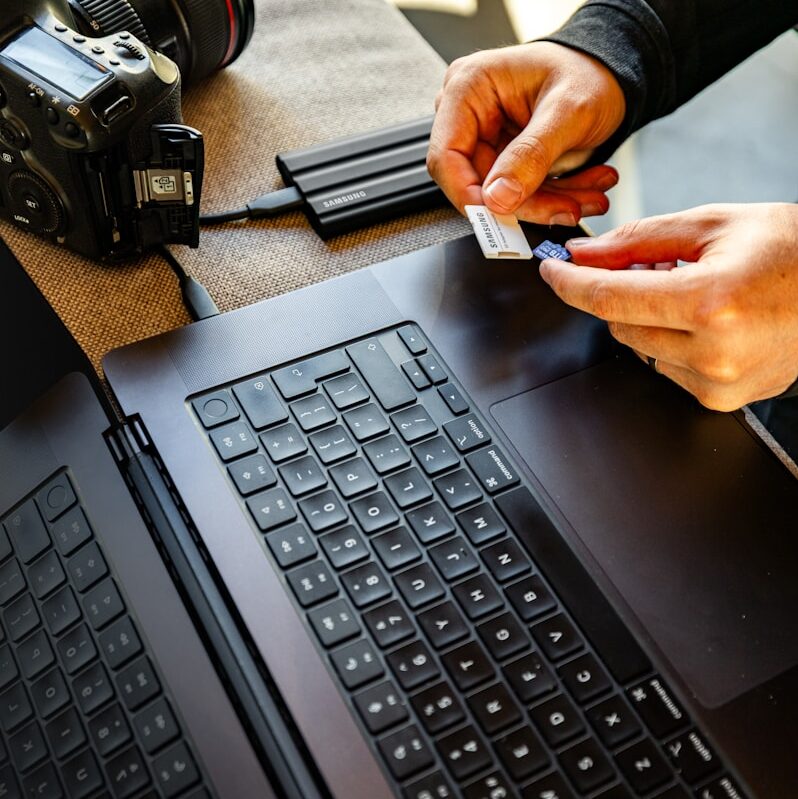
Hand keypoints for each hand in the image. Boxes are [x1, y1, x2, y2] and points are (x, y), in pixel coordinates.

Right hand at [427, 42, 625, 224]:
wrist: (612, 75)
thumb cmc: (590, 71)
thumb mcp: (568, 110)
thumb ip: (531, 155)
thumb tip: (498, 198)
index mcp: (469, 88)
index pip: (447, 156)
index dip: (468, 194)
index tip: (501, 216)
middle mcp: (470, 115)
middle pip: (478, 182)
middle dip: (527, 203)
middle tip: (566, 209)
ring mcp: (487, 139)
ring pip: (502, 196)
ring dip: (548, 204)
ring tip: (588, 198)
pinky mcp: (505, 160)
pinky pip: (520, 194)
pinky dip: (554, 198)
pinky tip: (584, 191)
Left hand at [539, 203, 797, 409]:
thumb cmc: (794, 252)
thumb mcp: (714, 225)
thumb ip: (639, 240)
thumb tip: (585, 255)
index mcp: (709, 303)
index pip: (609, 298)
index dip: (570, 282)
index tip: (552, 270)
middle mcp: (712, 352)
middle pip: (618, 325)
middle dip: (620, 294)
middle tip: (651, 268)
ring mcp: (717, 383)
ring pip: (639, 347)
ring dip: (648, 318)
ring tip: (694, 293)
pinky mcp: (721, 400)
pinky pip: (664, 367)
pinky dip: (670, 341)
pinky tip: (707, 323)